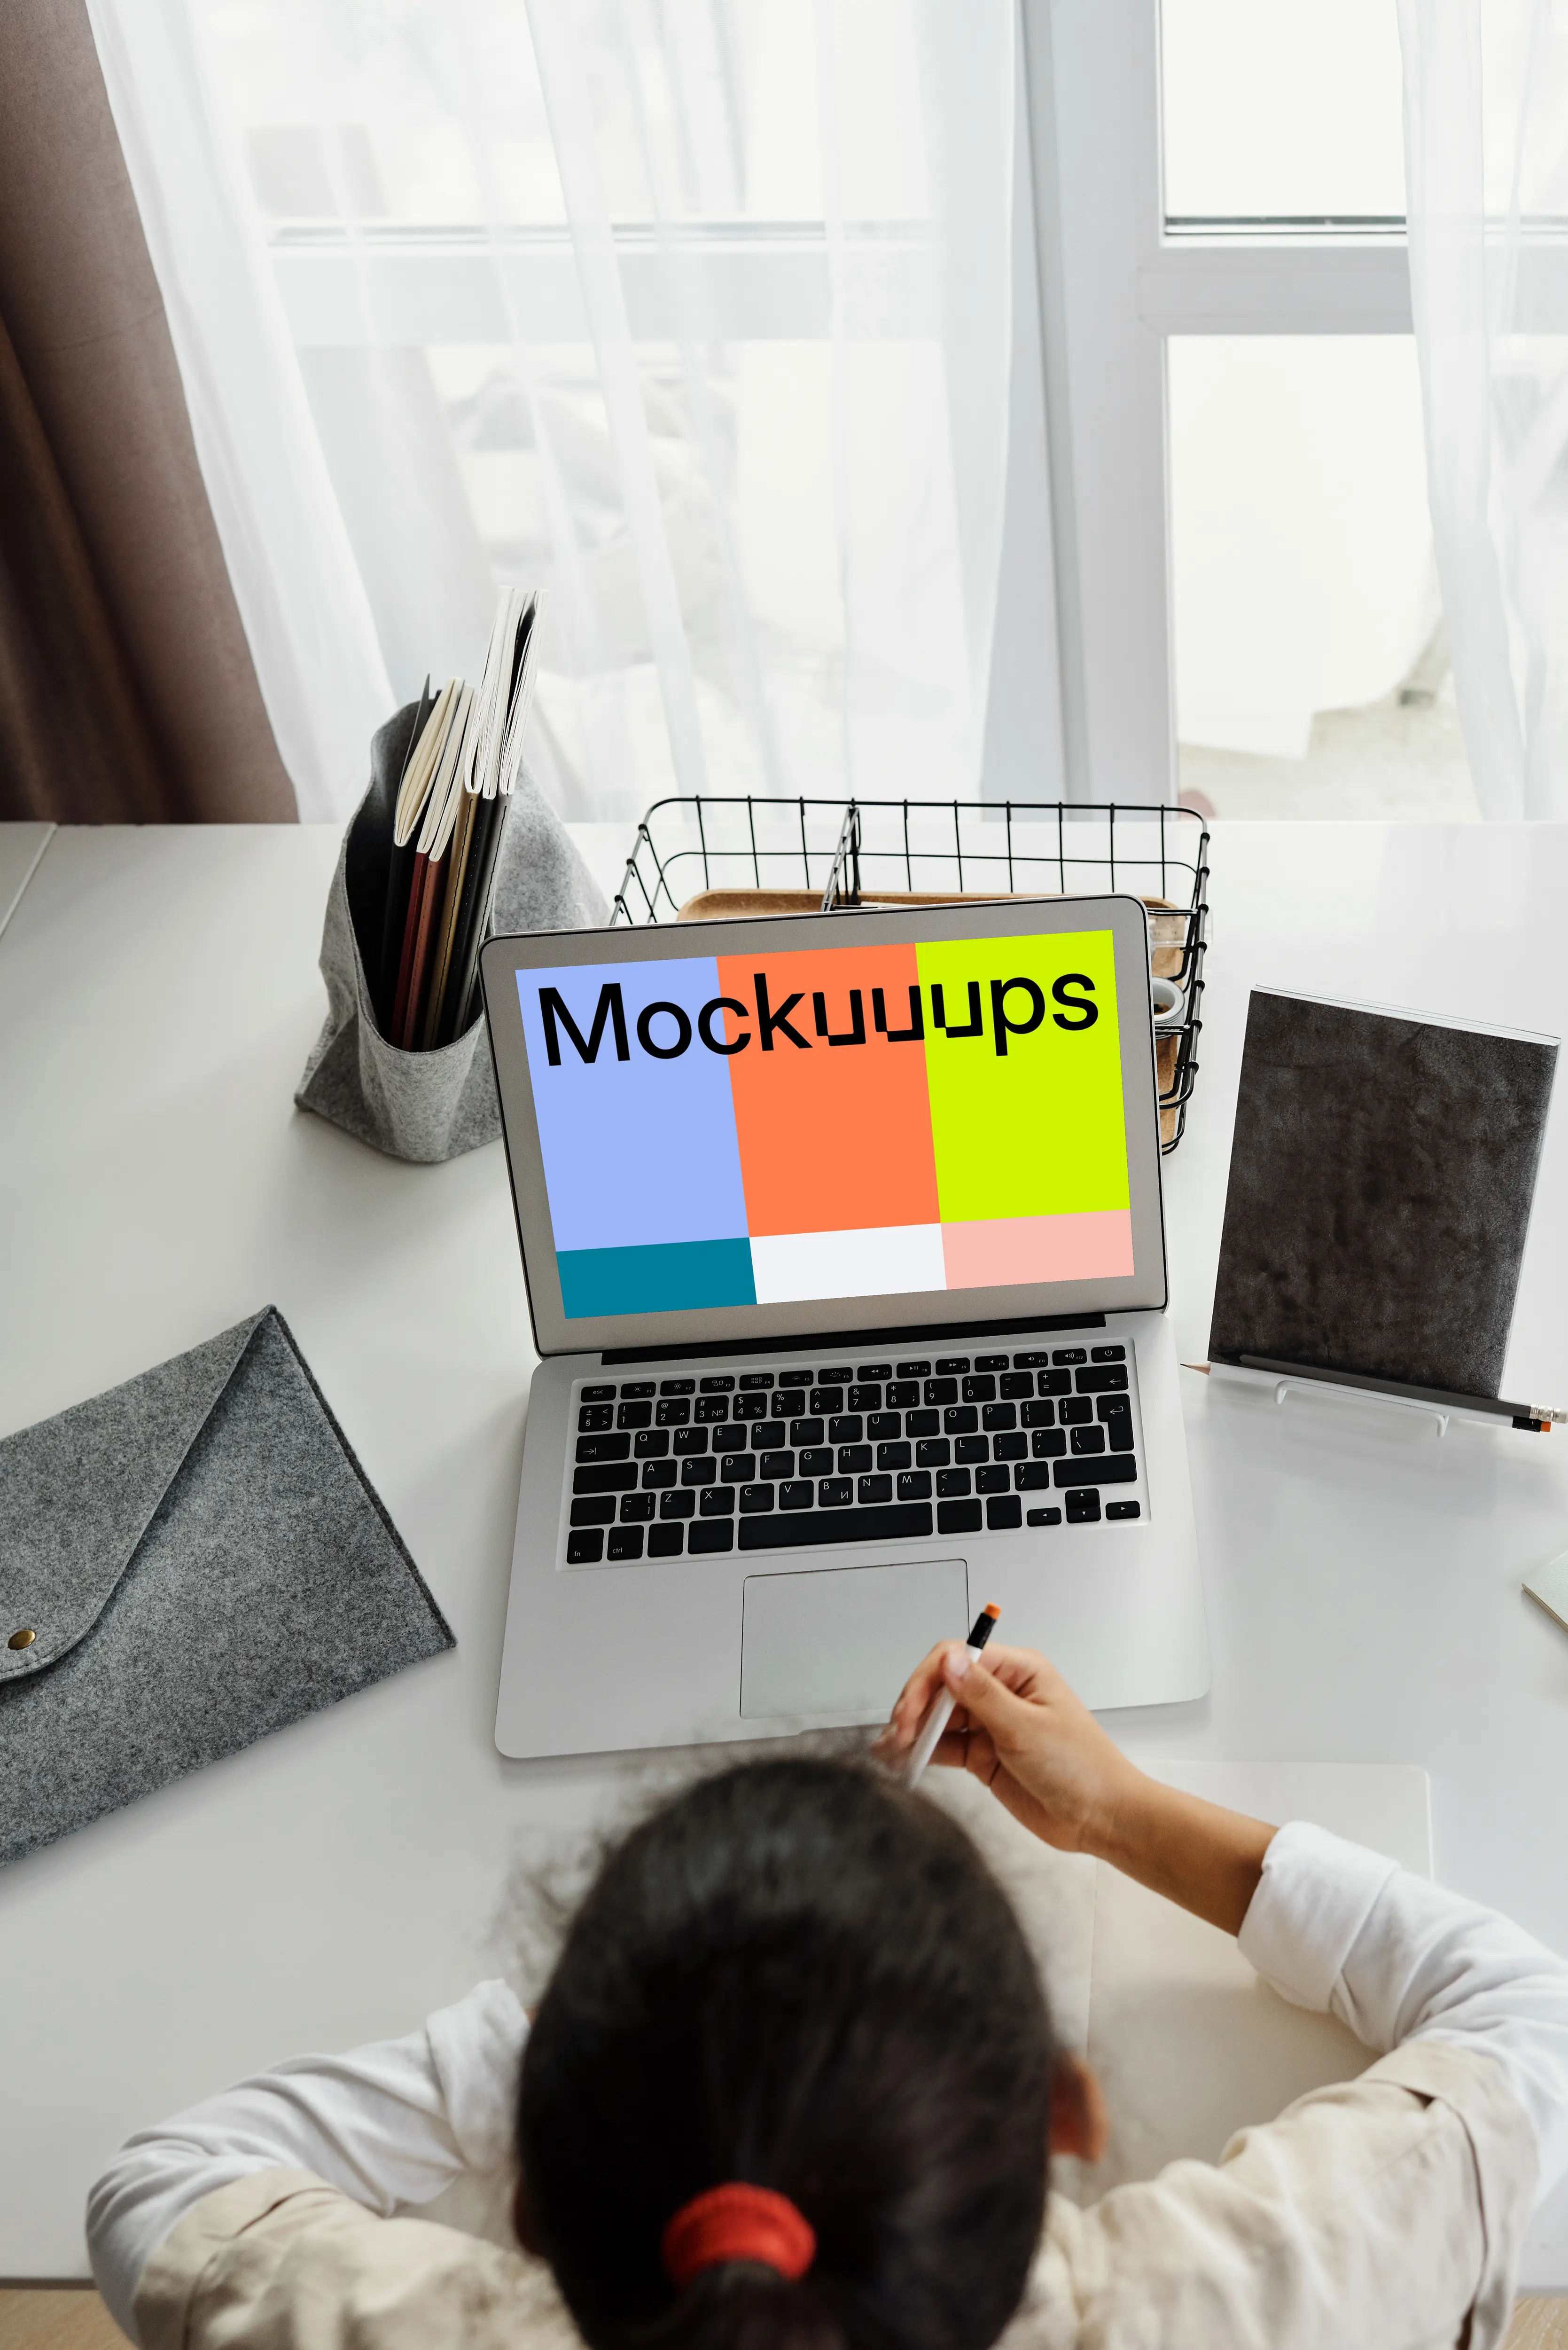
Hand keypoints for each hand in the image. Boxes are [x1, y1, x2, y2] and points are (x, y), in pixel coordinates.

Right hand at [875, 1640, 1277, 1932]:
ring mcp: (992, 1725)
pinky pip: (945, 1747)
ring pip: (940, 1718)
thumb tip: (949, 1659)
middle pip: (943, 1686)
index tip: (911, 1710)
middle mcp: (1002, 1692)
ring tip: (891, 1750)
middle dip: (916, 1707)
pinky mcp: (984, 1755)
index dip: (929, 1680)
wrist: (1102, 1818)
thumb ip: (982, 1695)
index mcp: (1019, 1671)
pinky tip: (902, 1759)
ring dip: (914, 1731)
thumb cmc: (1082, 1768)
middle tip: (899, 1735)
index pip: (959, 1658)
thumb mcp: (1027, 1728)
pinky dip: (923, 1752)